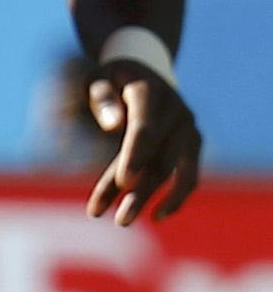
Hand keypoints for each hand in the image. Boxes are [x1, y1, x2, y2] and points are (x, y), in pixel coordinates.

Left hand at [86, 65, 201, 226]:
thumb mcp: (97, 78)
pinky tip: (157, 215)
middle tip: (118, 220)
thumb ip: (101, 97)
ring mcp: (188, 128)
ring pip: (176, 171)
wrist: (145, 70)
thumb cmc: (113, 79)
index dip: (135, 156)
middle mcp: (176, 111)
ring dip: (154, 198)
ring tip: (124, 221)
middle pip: (160, 157)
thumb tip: (111, 125)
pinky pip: (189, 174)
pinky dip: (176, 196)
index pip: (145, 128)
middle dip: (140, 191)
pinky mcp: (193, 143)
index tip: (122, 183)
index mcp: (150, 92)